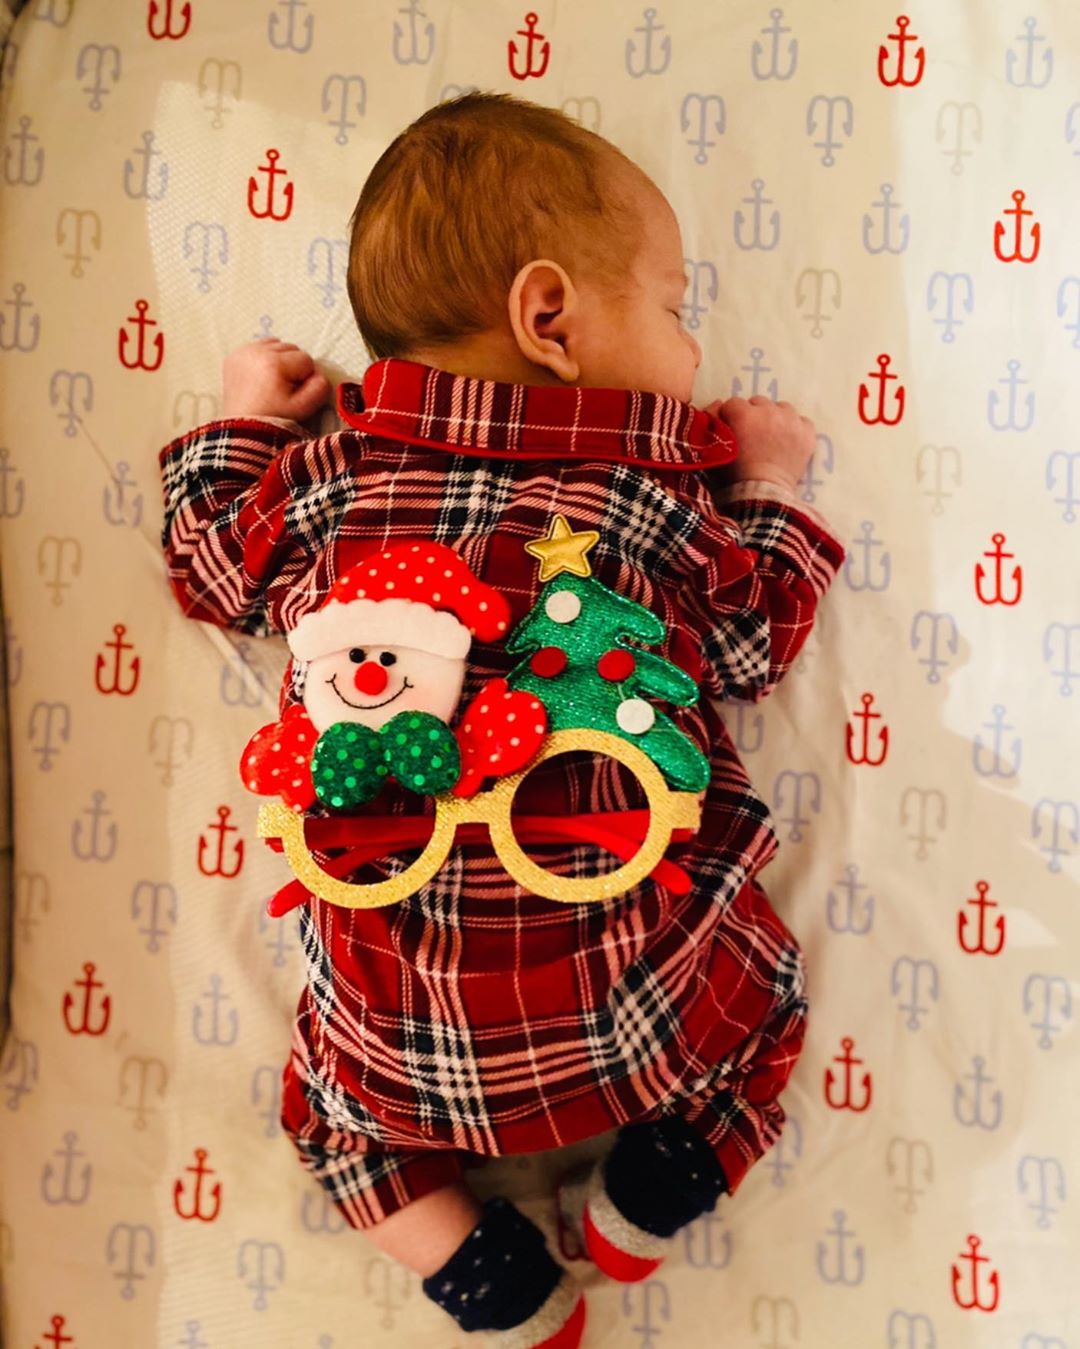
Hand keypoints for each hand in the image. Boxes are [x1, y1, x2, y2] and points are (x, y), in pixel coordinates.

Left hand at [222, 337, 331, 420]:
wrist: (244, 428)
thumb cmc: (275, 419)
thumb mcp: (305, 407)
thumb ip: (320, 387)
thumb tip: (319, 373)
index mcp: (274, 363)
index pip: (306, 359)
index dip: (305, 378)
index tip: (294, 393)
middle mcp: (257, 351)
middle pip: (292, 348)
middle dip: (293, 367)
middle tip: (283, 388)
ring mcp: (243, 352)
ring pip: (277, 345)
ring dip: (280, 360)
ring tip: (273, 382)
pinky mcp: (234, 355)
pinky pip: (259, 346)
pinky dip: (265, 358)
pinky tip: (262, 376)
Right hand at [702, 395, 816, 491]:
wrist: (763, 495)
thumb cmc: (734, 476)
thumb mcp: (715, 450)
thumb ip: (714, 424)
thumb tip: (717, 405)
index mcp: (743, 414)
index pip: (733, 404)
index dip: (730, 417)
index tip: (731, 431)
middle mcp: (768, 411)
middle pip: (758, 403)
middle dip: (753, 416)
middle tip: (751, 436)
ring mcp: (791, 421)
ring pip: (781, 408)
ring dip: (775, 418)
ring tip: (772, 437)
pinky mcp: (807, 433)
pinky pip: (802, 421)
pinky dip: (796, 429)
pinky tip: (789, 442)